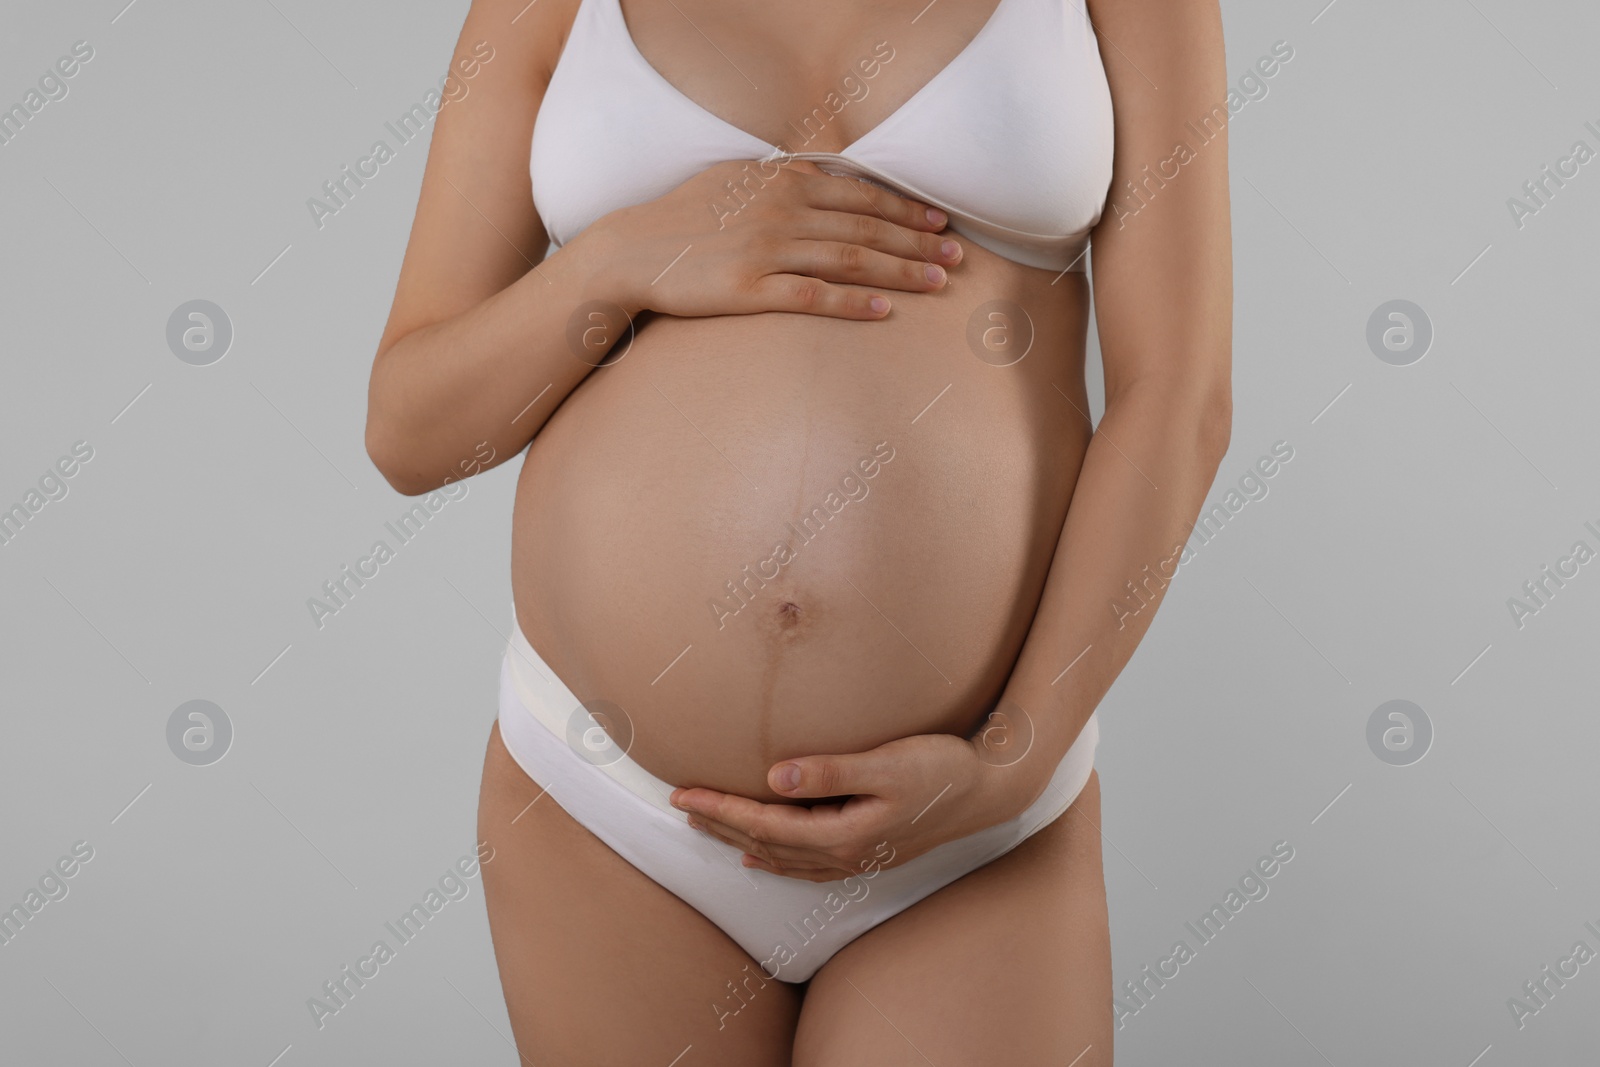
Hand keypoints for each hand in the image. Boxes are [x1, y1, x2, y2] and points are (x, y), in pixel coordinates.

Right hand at [582, 158, 963, 320]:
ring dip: (901, 271)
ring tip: (939, 283)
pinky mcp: (751, 290)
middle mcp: (782, 212)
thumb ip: (785, 178)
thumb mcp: (737, 179)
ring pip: (850, 259)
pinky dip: (853, 302)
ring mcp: (767, 251)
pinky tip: (885, 310)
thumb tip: (826, 177)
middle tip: (958, 256)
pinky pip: (813, 297)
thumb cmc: (685, 216)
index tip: (940, 222)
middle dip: (918, 241)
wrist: (632, 251)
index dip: (906, 209)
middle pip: (866, 227)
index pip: (860, 195)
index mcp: (783, 183)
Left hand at [668, 731, 1032, 882]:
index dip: (720, 809)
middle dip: (719, 824)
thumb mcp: (886, 764)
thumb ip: (830, 771)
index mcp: (842, 834)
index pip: (763, 824)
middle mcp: (843, 855)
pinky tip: (761, 857)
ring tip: (706, 825)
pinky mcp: (867, 851)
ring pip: (781, 856)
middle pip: (764, 843)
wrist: (989, 791)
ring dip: (740, 840)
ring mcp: (855, 858)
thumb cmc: (941, 770)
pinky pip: (805, 864)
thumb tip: (775, 776)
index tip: (682, 793)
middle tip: (678, 804)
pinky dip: (776, 859)